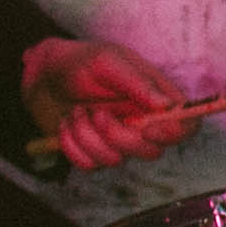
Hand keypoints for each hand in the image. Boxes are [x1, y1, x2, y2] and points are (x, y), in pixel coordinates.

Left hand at [21, 36, 193, 173]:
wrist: (40, 74)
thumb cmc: (77, 61)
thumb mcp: (107, 61)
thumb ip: (138, 83)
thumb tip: (168, 105)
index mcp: (153, 98)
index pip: (186, 125)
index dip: (174, 133)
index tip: (147, 126)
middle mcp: (140, 122)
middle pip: (152, 152)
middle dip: (120, 137)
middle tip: (97, 113)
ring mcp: (116, 140)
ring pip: (116, 161)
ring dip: (87, 136)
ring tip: (75, 112)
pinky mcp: (92, 152)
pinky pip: (89, 165)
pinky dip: (71, 144)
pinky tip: (65, 124)